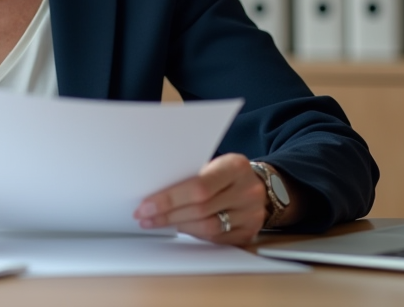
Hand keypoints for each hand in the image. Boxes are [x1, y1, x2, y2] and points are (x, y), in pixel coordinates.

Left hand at [133, 153, 267, 244]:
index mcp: (236, 167)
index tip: (146, 205)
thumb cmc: (227, 173)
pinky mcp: (249, 232)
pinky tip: (180, 228)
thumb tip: (155, 191)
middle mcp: (247, 191)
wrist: (258, 185)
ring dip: (178, 226)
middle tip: (145, 216)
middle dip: (168, 214)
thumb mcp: (214, 164)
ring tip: (158, 223)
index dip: (169, 198)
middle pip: (200, 209)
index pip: (198, 186)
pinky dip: (194, 234)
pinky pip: (216, 239)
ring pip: (208, 228)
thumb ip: (191, 175)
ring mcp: (251, 214)